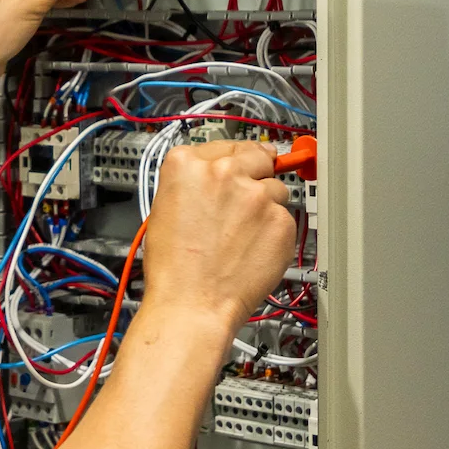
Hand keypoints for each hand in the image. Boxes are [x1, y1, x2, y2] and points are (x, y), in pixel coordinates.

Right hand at [140, 141, 296, 332]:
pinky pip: (284, 217)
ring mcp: (255, 195)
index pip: (222, 145)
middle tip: (248, 194)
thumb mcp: (164, 208)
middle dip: (256, 170)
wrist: (192, 304)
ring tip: (243, 234)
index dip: (231, 159)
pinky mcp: (279, 220)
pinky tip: (253, 249)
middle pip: (256, 154)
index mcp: (186, 164)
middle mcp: (223, 172)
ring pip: (275, 187)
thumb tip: (216, 173)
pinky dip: (274, 231)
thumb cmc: (174, 268)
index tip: (237, 165)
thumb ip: (193, 181)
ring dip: (266, 205)